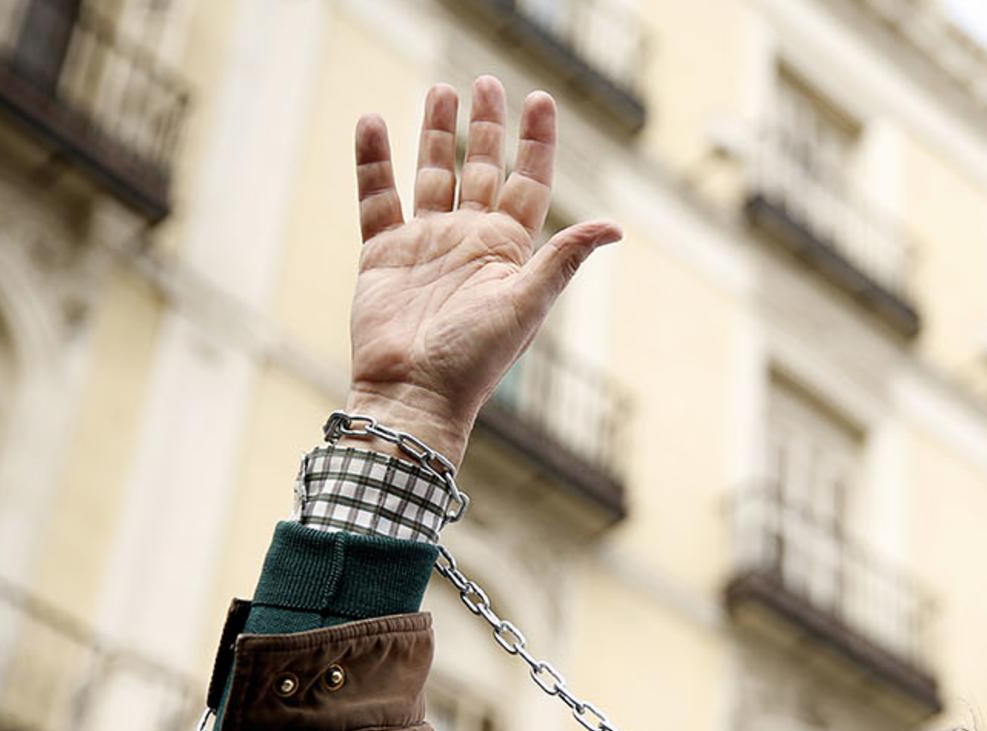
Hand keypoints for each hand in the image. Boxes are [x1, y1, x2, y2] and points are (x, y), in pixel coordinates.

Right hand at [347, 78, 621, 462]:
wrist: (412, 392)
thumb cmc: (474, 359)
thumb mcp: (526, 304)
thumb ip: (562, 258)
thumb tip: (614, 227)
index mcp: (508, 249)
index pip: (527, 181)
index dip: (535, 141)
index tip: (539, 100)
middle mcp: (469, 240)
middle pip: (480, 168)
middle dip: (485, 126)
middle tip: (487, 82)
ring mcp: (425, 243)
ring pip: (432, 173)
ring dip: (436, 132)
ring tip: (440, 89)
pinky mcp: (383, 253)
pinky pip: (377, 197)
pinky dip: (373, 161)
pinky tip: (373, 124)